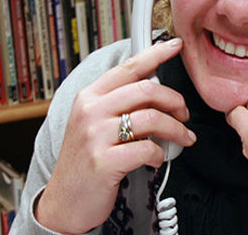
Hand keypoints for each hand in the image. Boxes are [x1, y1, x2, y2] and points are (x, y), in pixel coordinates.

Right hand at [35, 38, 196, 233]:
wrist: (64, 202)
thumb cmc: (85, 162)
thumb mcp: (93, 124)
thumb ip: (117, 104)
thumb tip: (155, 88)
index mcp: (89, 97)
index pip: (128, 67)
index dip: (156, 53)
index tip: (176, 46)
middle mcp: (90, 111)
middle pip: (147, 90)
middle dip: (175, 101)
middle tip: (183, 114)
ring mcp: (95, 136)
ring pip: (152, 119)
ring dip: (176, 129)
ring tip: (182, 138)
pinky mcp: (104, 162)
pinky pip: (148, 149)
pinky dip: (161, 154)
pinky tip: (159, 158)